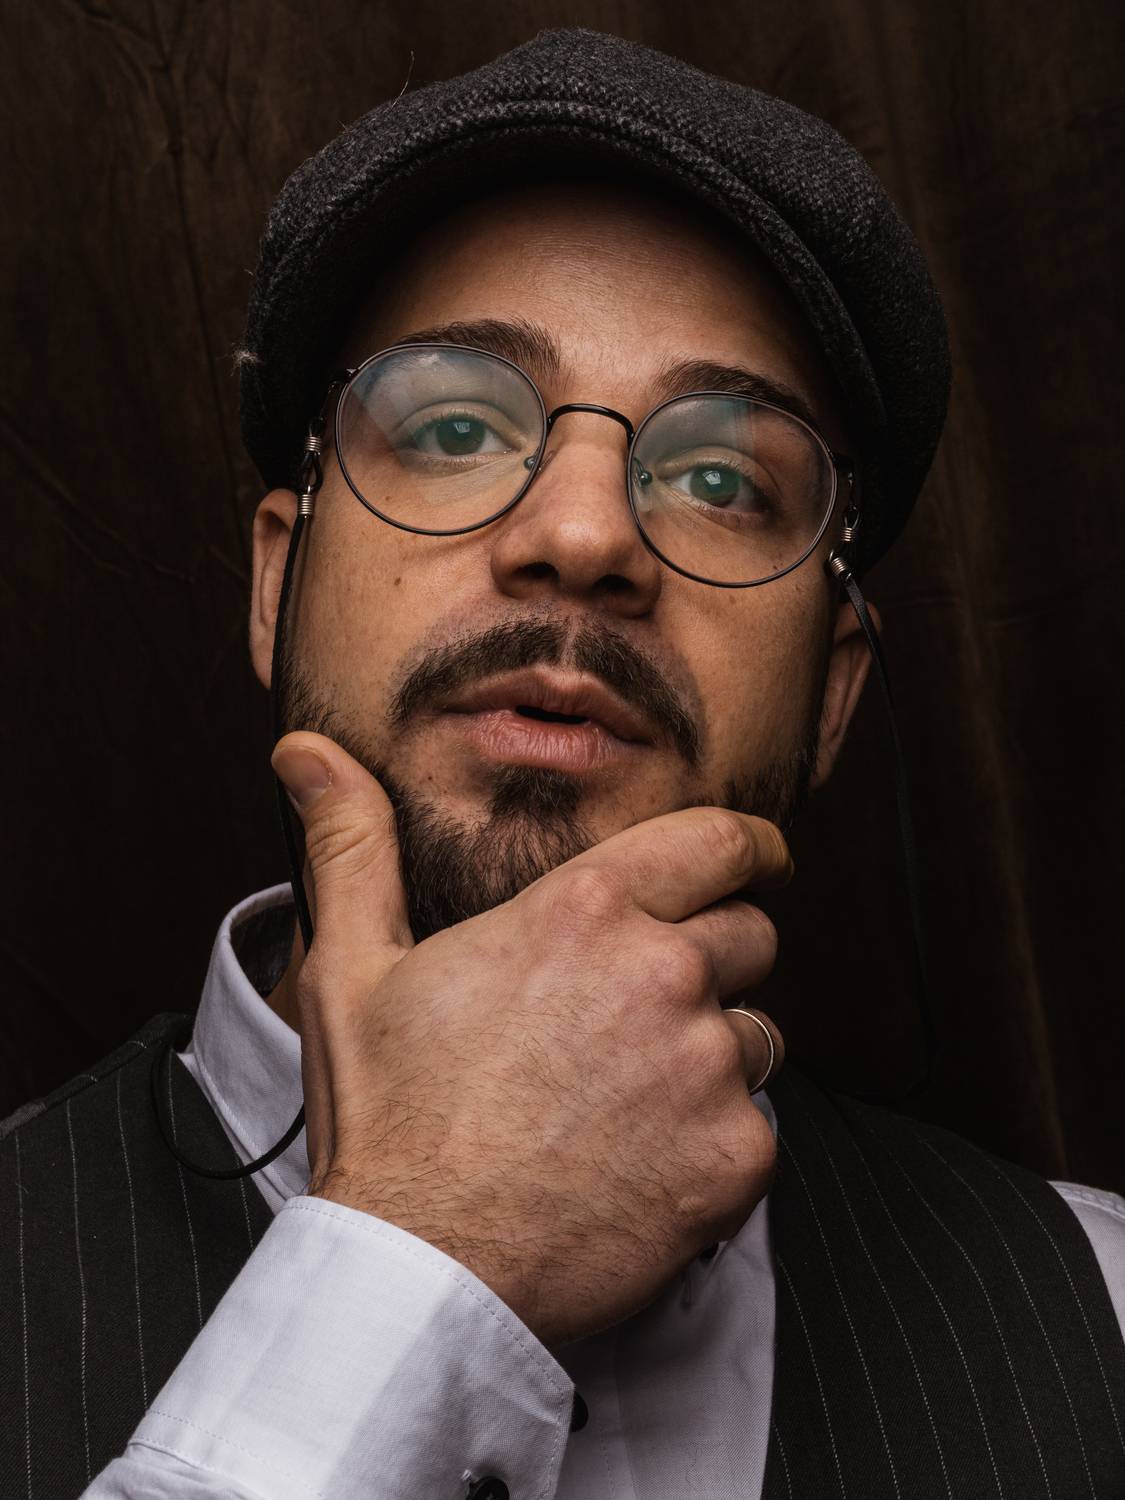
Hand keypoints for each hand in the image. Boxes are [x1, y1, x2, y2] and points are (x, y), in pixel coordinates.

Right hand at [271, 731, 788, 1349]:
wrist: (422, 1266)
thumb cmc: (391, 1116)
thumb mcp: (353, 965)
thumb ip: (352, 846)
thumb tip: (308, 755)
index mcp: (585, 909)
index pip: (721, 841)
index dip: (750, 850)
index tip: (759, 864)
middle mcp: (663, 971)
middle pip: (749, 936)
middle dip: (714, 962)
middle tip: (643, 1015)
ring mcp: (708, 1065)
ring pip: (757, 1034)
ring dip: (714, 1056)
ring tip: (626, 1100)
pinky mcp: (735, 1154)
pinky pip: (760, 1125)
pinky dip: (715, 1142)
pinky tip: (639, 1164)